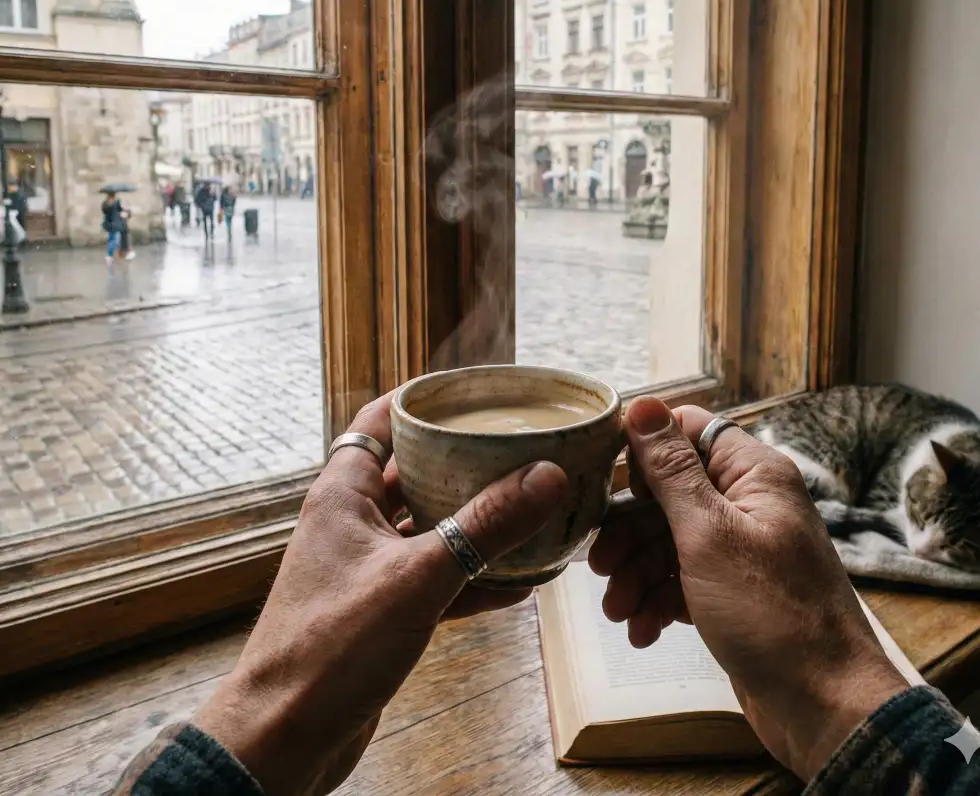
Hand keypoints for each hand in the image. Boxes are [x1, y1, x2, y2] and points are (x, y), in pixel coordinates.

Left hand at [194, 392, 567, 795]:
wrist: (284, 739)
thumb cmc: (329, 648)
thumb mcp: (417, 578)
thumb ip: (483, 527)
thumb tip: (545, 476)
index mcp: (343, 495)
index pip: (378, 423)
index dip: (419, 401)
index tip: (468, 391)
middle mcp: (352, 524)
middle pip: (412, 473)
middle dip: (462, 461)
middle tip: (514, 447)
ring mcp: (366, 569)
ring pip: (428, 528)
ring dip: (473, 522)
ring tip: (527, 508)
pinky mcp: (381, 612)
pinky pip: (435, 580)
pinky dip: (472, 578)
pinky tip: (519, 583)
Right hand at [590, 398, 907, 781]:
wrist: (826, 710)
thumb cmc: (772, 614)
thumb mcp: (709, 535)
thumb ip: (671, 470)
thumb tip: (642, 404)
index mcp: (752, 473)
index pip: (687, 431)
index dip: (642, 452)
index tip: (604, 481)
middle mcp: (748, 503)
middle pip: (668, 493)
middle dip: (629, 532)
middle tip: (599, 567)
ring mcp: (741, 550)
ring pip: (669, 541)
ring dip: (637, 574)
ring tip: (617, 612)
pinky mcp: (732, 592)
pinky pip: (682, 580)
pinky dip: (658, 601)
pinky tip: (643, 630)